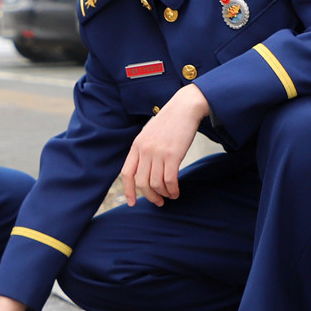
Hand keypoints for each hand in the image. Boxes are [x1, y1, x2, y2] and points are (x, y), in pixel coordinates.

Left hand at [121, 83, 209, 207]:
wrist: (184, 108)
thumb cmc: (169, 122)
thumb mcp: (149, 135)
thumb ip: (144, 151)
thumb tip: (144, 172)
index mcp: (136, 146)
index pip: (126, 174)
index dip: (128, 191)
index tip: (132, 202)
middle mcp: (145, 150)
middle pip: (141, 183)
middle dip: (150, 196)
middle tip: (158, 202)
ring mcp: (158, 153)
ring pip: (155, 184)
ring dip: (163, 194)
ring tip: (170, 196)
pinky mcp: (173, 155)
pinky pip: (170, 180)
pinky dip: (172, 190)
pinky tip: (176, 192)